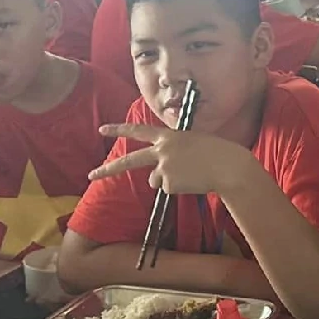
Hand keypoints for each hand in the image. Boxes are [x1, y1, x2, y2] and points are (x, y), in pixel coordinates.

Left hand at [90, 123, 254, 196]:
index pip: (138, 130)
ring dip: (170, 181)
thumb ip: (170, 154)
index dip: (119, 128)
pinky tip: (192, 182)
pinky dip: (179, 189)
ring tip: (191, 174)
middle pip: (130, 160)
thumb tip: (153, 178)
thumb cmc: (216, 153)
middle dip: (108, 169)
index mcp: (168, 135)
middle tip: (90, 175)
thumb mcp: (191, 144)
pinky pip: (168, 190)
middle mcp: (161, 149)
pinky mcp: (168, 182)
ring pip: (156, 180)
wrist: (228, 165)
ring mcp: (163, 166)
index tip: (101, 129)